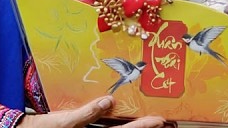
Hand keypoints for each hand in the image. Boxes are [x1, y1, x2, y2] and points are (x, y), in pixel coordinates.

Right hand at [18, 96, 165, 127]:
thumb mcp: (64, 122)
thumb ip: (86, 113)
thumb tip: (108, 101)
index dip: (142, 127)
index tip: (159, 120)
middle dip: (143, 127)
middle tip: (164, 119)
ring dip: (133, 124)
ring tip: (151, 117)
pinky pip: (105, 126)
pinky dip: (116, 120)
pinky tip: (120, 111)